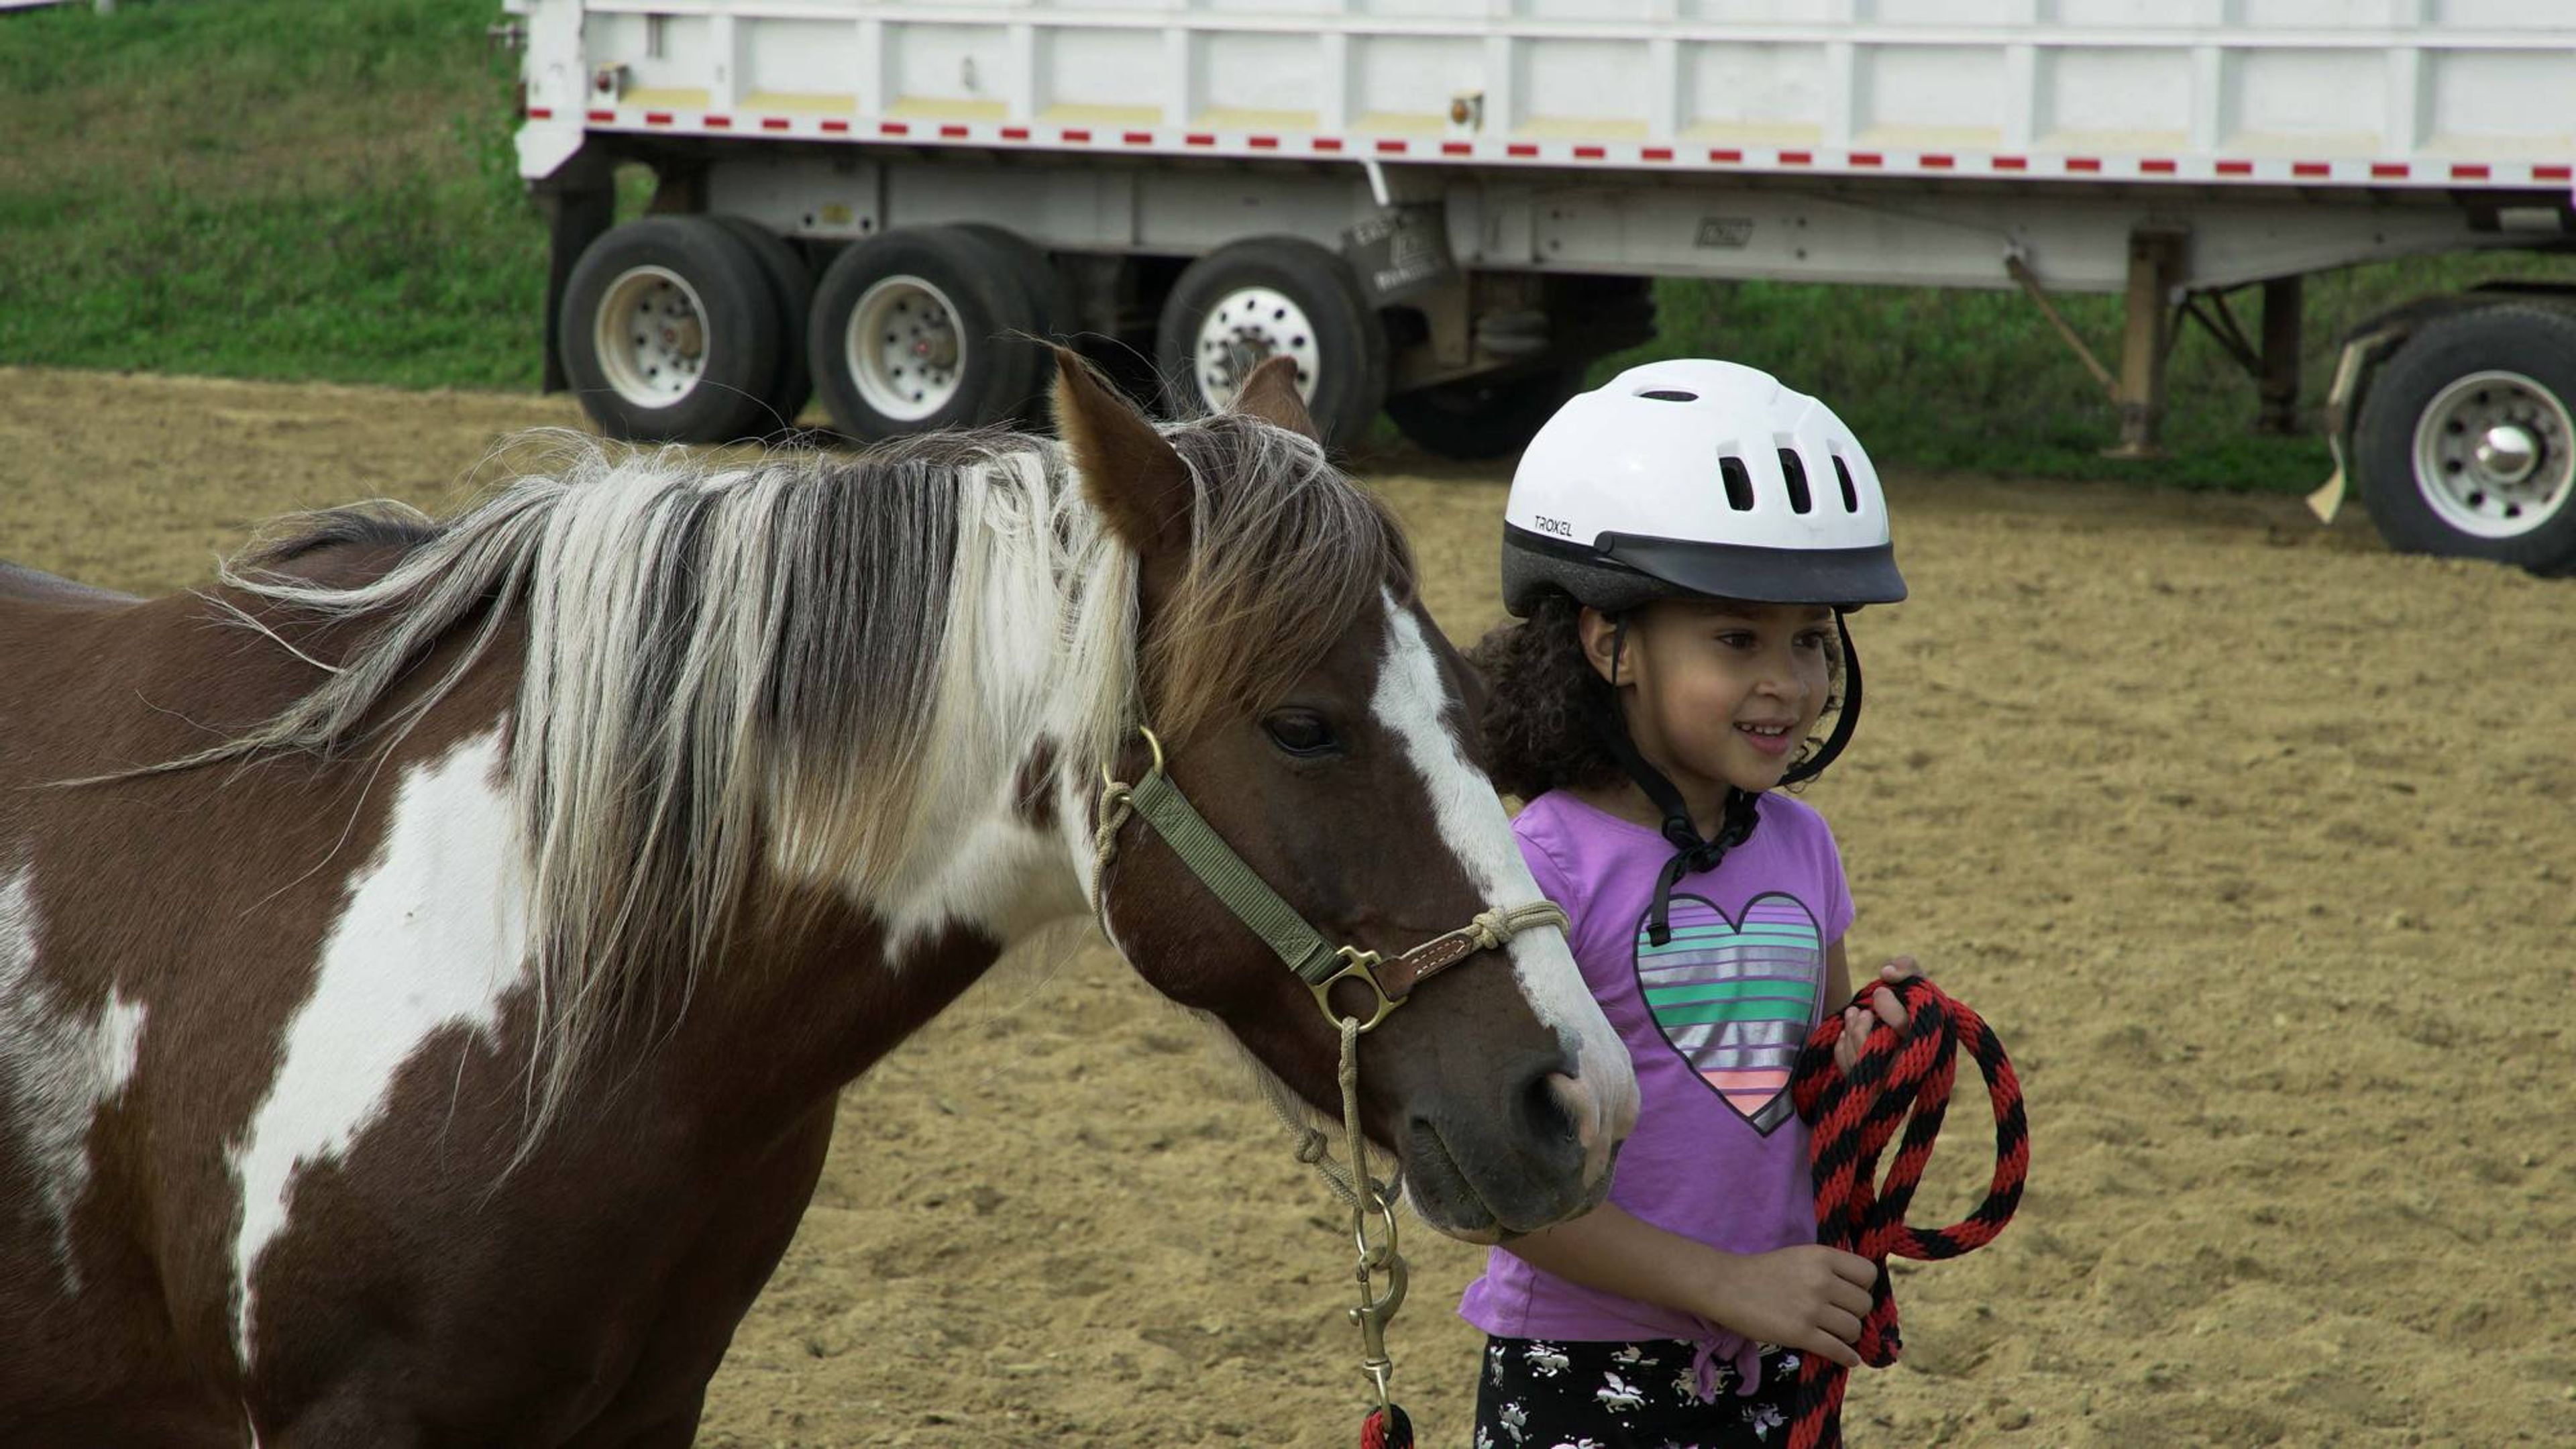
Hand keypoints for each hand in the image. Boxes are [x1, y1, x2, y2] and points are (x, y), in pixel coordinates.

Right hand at [1700, 1244, 1878, 1368]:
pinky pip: (1838, 1350)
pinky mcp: (1801, 1333)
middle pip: (1863, 1304)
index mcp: (1822, 1256)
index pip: (1868, 1274)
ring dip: (1847, 1335)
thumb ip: (1829, 1269)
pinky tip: (1848, 1359)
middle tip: (1838, 1316)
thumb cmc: (1762, 1271)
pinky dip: (1847, 1357)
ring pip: (1853, 1329)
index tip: (1849, 1294)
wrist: (1726, 1286)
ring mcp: (1812, 1308)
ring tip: (1835, 1335)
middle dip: (1854, 1313)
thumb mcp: (1800, 1256)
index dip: (1862, 1286)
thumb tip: (1858, 1293)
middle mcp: (1822, 1280)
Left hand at [1832, 956, 1927, 1073]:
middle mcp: (1912, 1066)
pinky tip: (1848, 1032)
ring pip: (1860, 1059)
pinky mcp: (1871, 1088)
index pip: (1906, 1029)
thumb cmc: (1915, 1005)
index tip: (1880, 992)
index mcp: (1929, 1040)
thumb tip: (1886, 973)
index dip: (1889, 1009)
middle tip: (1863, 1010)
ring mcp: (1890, 1081)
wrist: (1908, 1037)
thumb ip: (1908, 968)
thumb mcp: (1918, 983)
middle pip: (1878, 1049)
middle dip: (1862, 1025)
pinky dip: (1844, 1045)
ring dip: (1852, 1030)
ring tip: (1854, 1014)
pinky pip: (1848, 1067)